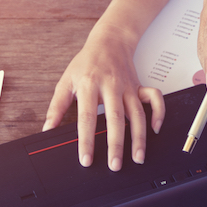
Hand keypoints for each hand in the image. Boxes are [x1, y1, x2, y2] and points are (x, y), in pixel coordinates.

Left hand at [44, 25, 165, 170]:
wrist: (109, 41)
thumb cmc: (86, 62)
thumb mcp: (66, 81)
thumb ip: (57, 106)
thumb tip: (47, 129)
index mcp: (89, 84)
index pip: (87, 117)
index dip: (86, 140)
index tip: (86, 159)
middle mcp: (111, 86)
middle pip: (115, 118)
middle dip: (116, 144)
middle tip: (115, 165)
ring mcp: (128, 86)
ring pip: (137, 114)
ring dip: (139, 138)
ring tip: (137, 158)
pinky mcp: (140, 86)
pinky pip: (154, 99)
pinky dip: (158, 114)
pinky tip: (155, 130)